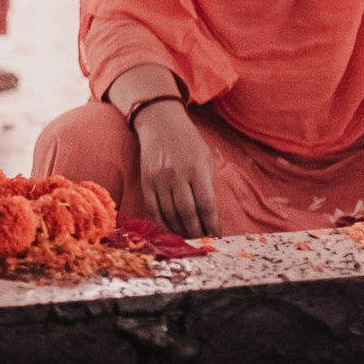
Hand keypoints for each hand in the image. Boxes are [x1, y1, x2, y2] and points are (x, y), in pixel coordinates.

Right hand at [132, 100, 219, 238]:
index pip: (206, 205)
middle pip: (187, 213)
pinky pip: (153, 208)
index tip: (217, 236)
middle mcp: (176, 175)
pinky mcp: (146, 181)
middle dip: (197, 231)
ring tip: (189, 239)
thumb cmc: (188, 140)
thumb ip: (207, 182)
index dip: (211, 224)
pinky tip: (171, 229)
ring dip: (180, 230)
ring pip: (169, 214)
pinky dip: (162, 222)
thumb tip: (210, 213)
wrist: (159, 121)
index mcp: (196, 168)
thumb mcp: (205, 156)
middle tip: (203, 242)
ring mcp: (159, 179)